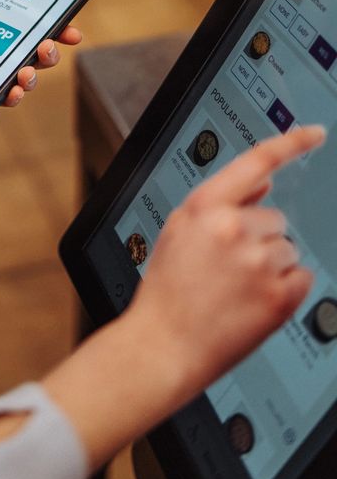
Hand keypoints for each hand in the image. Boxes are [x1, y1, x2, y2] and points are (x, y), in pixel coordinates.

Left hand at [0, 0, 82, 88]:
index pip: (27, 22)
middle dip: (51, 49)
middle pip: (33, 50)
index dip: (53, 24)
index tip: (69, 24)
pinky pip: (0, 97)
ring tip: (28, 67)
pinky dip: (14, 95)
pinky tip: (14, 89)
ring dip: (36, 72)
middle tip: (49, 44)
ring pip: (22, 75)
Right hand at [128, 124, 325, 399]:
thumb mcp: (179, 230)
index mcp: (204, 207)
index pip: (257, 162)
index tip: (315, 133)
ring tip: (235, 289)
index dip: (291, 143)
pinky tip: (253, 303)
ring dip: (271, 267)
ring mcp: (258, 262)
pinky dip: (285, 291)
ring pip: (288, 250)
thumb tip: (265, 179)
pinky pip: (302, 279)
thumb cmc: (167, 291)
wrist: (163, 345)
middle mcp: (232, 228)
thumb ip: (222, 200)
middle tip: (228, 268)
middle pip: (274, 219)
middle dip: (259, 239)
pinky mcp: (279, 296)